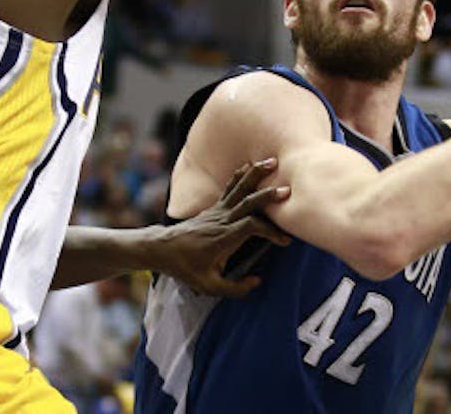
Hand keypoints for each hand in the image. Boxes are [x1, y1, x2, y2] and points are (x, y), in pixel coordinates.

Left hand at [156, 158, 290, 295]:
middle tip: (287, 190)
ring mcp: (217, 210)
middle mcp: (222, 220)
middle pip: (247, 202)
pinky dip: (241, 175)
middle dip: (267, 195)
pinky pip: (230, 187)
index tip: (284, 240)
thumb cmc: (186, 268)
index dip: (270, 231)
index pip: (251, 227)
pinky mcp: (214, 207)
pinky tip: (250, 165)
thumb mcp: (208, 286)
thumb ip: (235, 288)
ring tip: (272, 162)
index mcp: (223, 238)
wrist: (162, 249)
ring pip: (239, 188)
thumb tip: (257, 281)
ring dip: (256, 174)